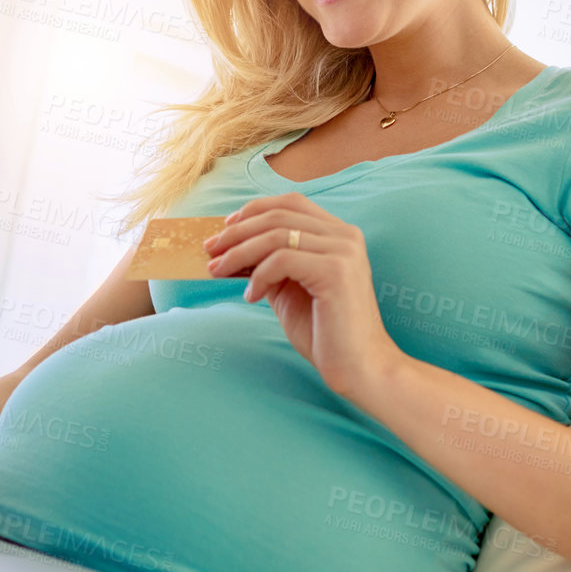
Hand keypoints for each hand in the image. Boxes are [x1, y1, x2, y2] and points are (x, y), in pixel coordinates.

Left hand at [203, 192, 404, 400]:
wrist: (360, 368)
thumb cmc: (325, 332)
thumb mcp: (290, 289)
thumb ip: (270, 263)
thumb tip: (230, 248)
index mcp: (339, 234)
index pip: (290, 202)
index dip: (254, 209)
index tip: (225, 227)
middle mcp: (345, 235)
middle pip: (278, 215)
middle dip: (237, 231)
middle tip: (209, 250)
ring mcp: (343, 251)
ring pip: (275, 235)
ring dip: (239, 252)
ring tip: (217, 270)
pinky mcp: (336, 271)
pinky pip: (282, 260)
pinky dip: (258, 276)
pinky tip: (251, 297)